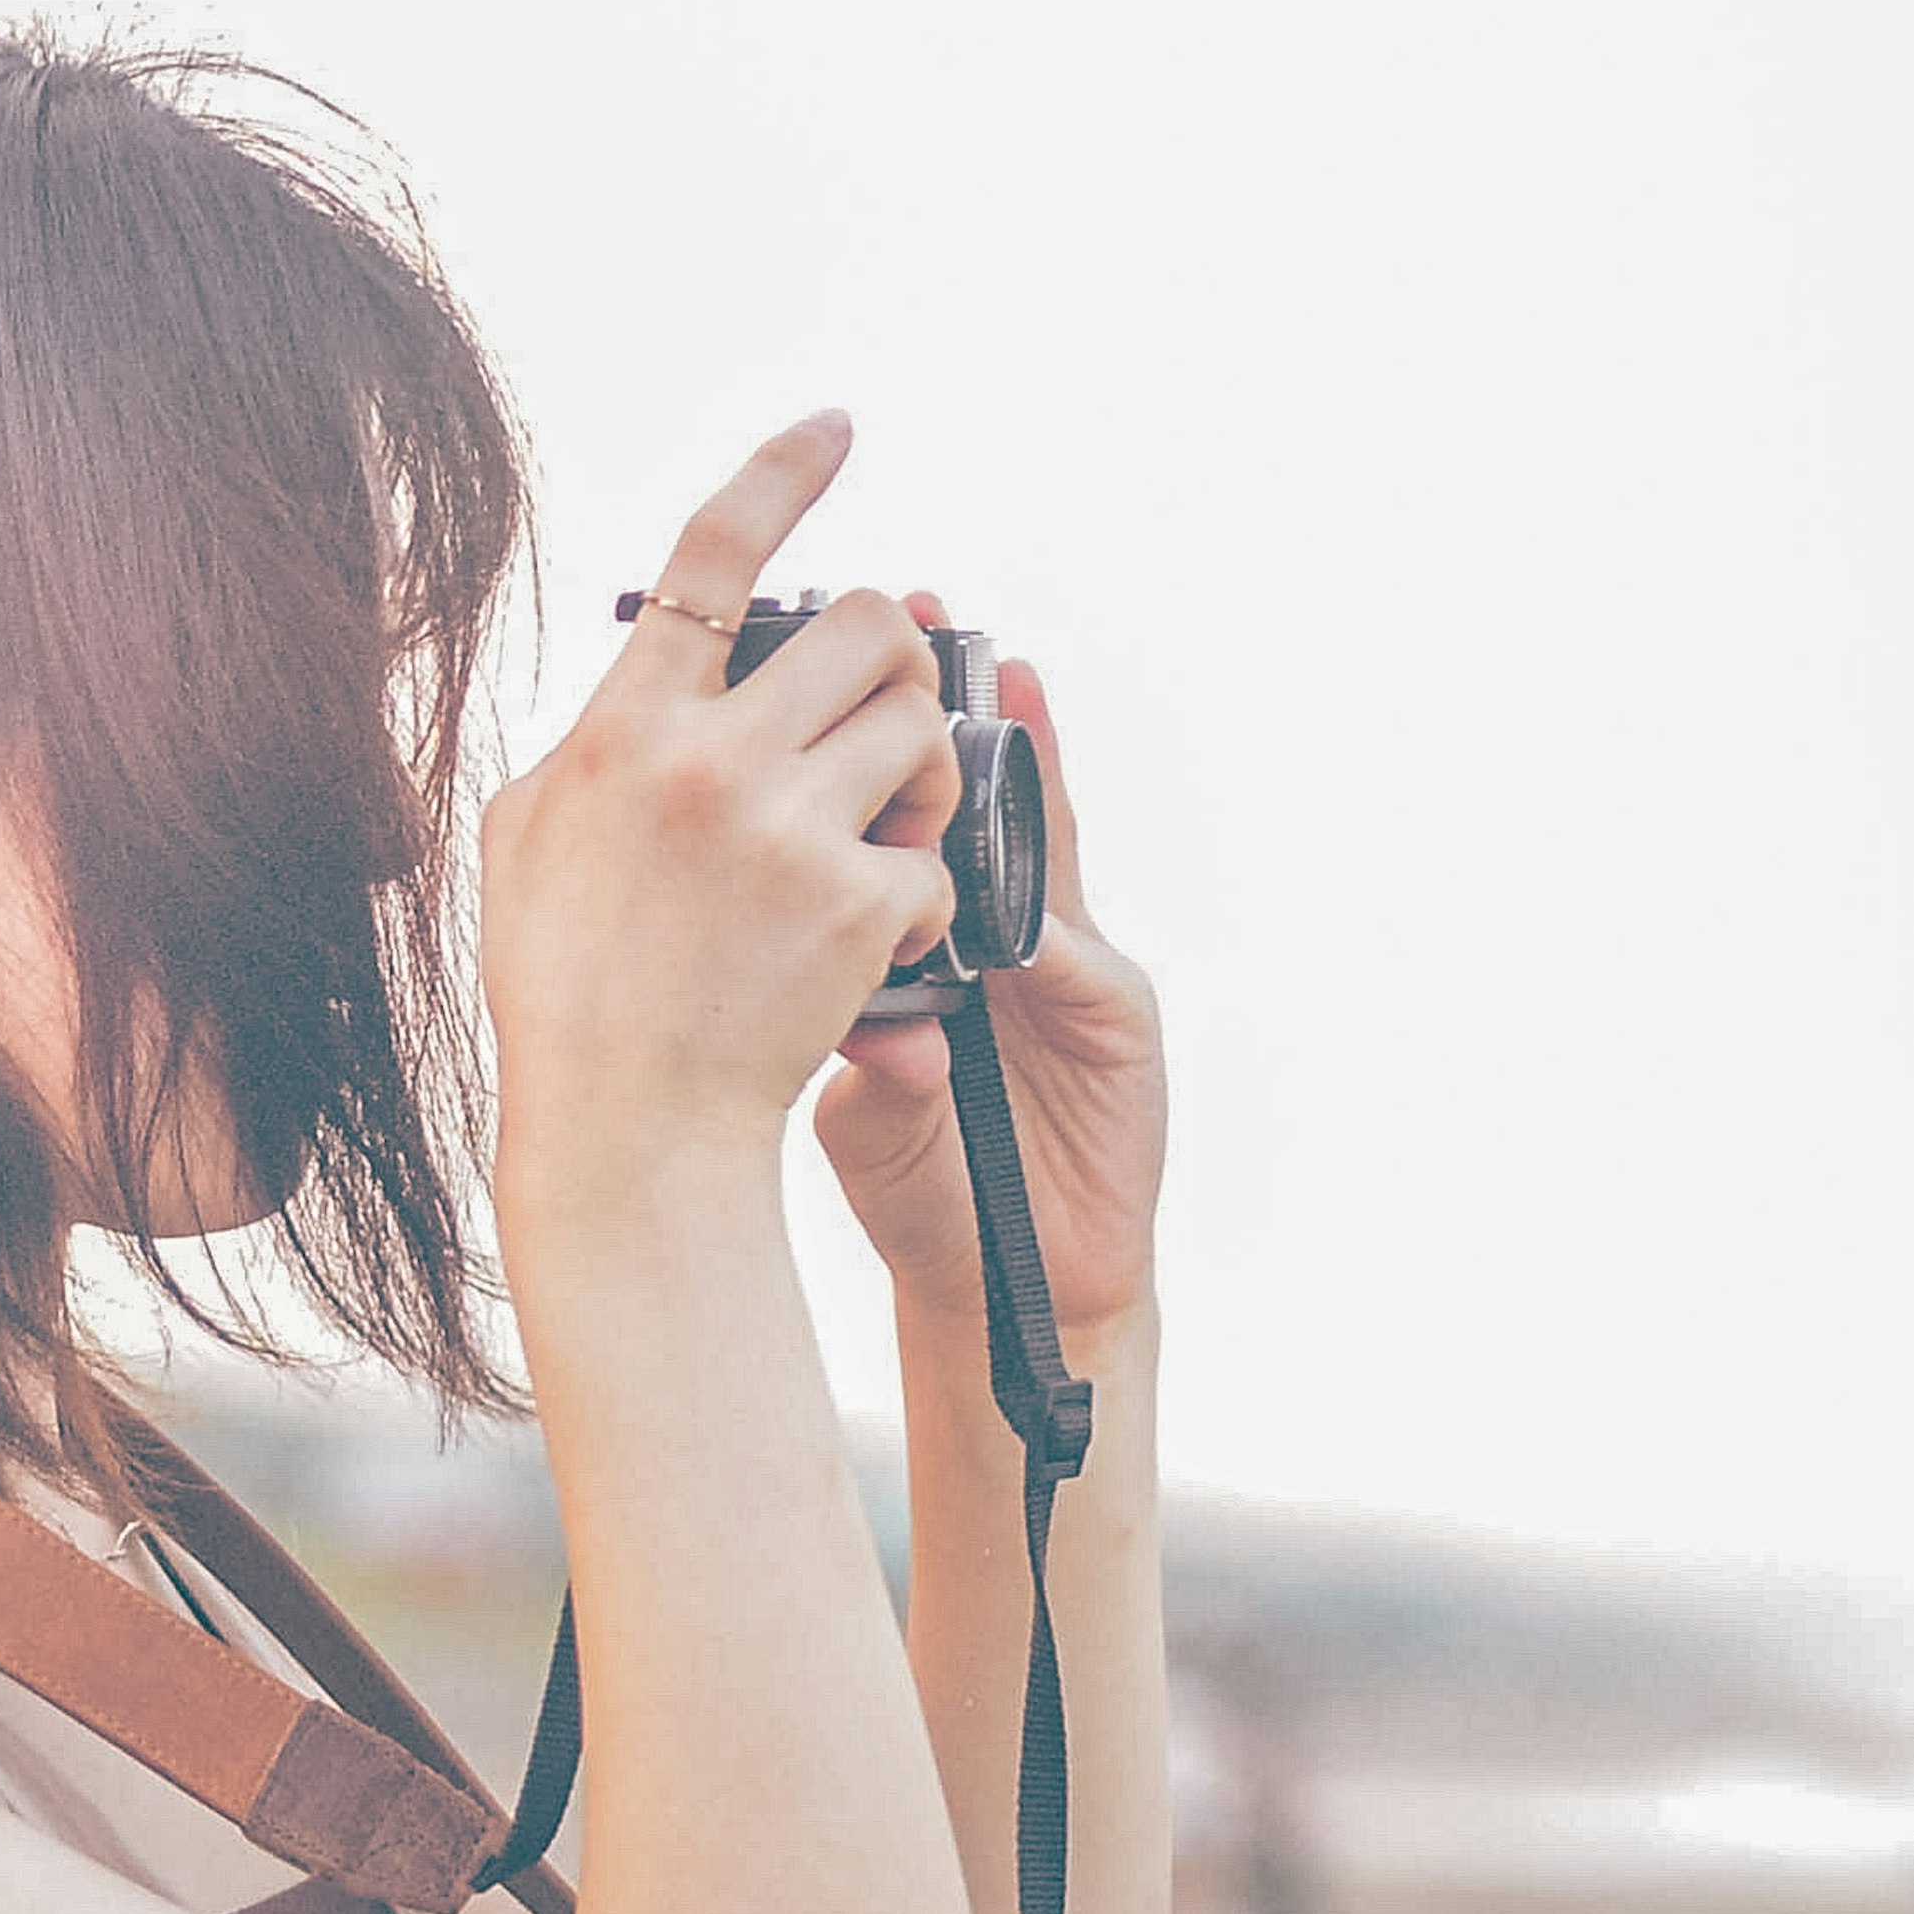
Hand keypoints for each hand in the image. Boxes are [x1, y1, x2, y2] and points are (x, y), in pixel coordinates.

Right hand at [480, 416, 964, 1194]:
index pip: (709, 554)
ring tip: (881, 839)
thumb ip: (592, 748)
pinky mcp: (854, 904)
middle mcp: (705, 758)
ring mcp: (784, 828)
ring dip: (918, 777)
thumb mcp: (530, 841)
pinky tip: (877, 947)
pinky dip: (921, 900)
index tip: (836, 427)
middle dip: (896, 664)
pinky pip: (932, 857)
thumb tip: (640, 683)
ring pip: (917, 727)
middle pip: (865, 627)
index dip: (780, 471)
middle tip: (882, 724)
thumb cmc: (568, 995)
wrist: (625, 1132)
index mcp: (623, 728)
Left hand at [814, 621, 1165, 1350]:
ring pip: (1043, 843)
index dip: (871, 744)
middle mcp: (1003, 941)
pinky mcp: (1120, 1012)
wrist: (1018, 1293)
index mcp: (926, 949)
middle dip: (952, 713)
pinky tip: (1022, 835)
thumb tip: (793, 966)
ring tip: (999, 677)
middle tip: (920, 621)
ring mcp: (1069, 968)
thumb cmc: (926, 1194)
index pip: (898, 826)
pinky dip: (1052, 893)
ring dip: (1024, 761)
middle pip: (983, 801)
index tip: (826, 654)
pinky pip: (1080, 938)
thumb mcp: (861, 1099)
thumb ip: (847, 1029)